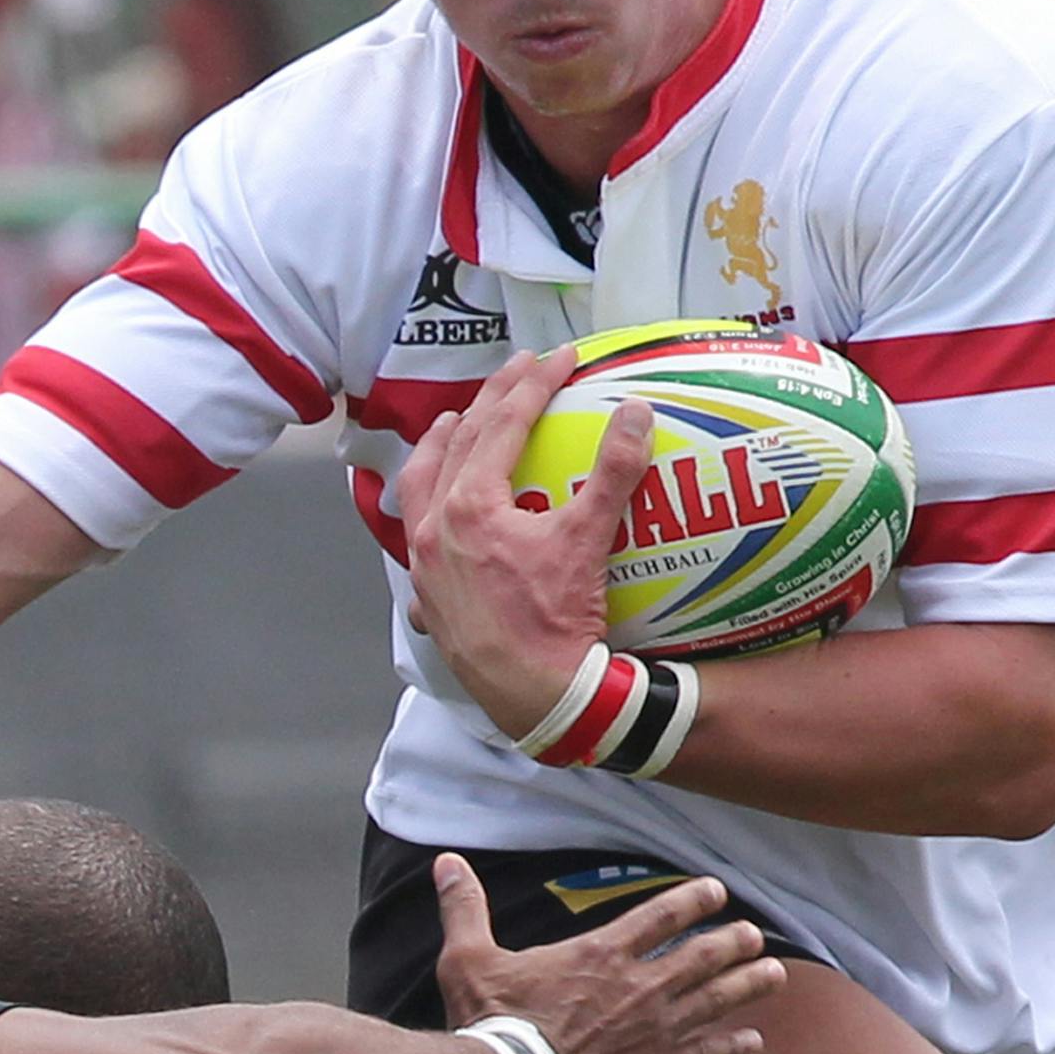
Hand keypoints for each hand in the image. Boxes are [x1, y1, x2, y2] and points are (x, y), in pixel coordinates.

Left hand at [392, 350, 639, 744]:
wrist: (536, 696)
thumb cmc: (556, 621)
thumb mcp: (587, 541)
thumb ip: (613, 472)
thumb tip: (636, 412)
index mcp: (468, 506)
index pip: (502, 426)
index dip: (534, 384)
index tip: (561, 357)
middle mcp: (433, 530)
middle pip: (457, 446)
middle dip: (488, 402)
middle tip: (515, 370)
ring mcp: (424, 567)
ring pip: (419, 492)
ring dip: (438, 451)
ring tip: (453, 424)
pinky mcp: (429, 600)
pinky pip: (418, 543)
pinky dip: (427, 516)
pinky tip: (437, 519)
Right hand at [430, 859, 775, 1053]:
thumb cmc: (491, 1025)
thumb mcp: (468, 960)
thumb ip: (465, 909)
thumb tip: (446, 863)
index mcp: (600, 955)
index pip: (660, 916)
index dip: (692, 901)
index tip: (717, 892)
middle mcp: (639, 987)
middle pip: (701, 955)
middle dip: (732, 943)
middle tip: (754, 936)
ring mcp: (655, 1032)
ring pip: (716, 1001)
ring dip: (748, 986)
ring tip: (775, 975)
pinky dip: (733, 1048)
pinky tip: (753, 1043)